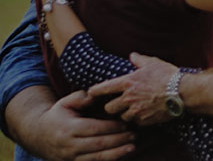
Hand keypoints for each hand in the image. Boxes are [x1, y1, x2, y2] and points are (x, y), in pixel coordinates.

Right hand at [20, 90, 134, 160]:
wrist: (39, 136)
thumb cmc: (58, 116)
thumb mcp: (64, 103)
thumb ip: (80, 97)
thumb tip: (94, 95)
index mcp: (68, 128)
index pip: (94, 128)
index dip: (112, 127)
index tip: (126, 123)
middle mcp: (69, 145)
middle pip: (98, 144)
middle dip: (118, 140)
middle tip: (134, 134)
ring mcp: (70, 157)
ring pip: (97, 158)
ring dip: (117, 153)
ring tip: (132, 146)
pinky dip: (108, 160)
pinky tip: (122, 155)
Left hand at [86, 53, 179, 125]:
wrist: (183, 92)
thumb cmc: (168, 76)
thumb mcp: (153, 63)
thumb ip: (139, 60)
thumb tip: (132, 55)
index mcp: (127, 83)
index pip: (102, 88)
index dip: (94, 91)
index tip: (91, 93)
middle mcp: (128, 98)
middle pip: (108, 108)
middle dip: (112, 107)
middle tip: (117, 104)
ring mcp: (136, 110)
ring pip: (121, 117)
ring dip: (125, 114)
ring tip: (132, 110)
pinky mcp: (145, 120)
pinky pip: (136, 122)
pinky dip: (138, 120)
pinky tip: (144, 114)